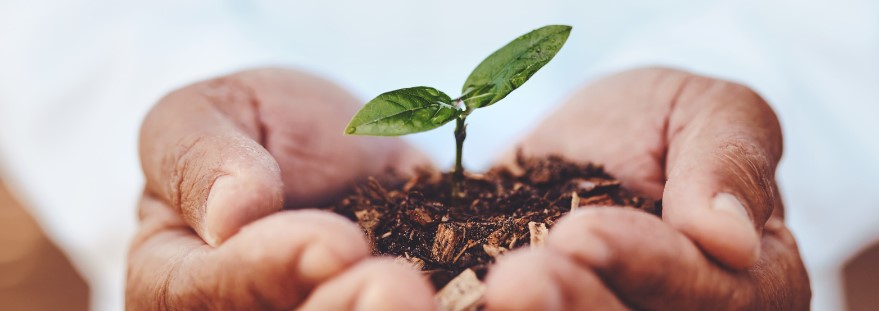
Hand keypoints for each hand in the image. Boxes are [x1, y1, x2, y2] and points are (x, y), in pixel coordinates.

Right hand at [127, 68, 434, 309]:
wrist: (332, 144)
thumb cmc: (252, 126)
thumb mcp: (206, 114)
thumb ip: (200, 159)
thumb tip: (230, 216)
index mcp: (177, 282)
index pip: (206, 293)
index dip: (270, 272)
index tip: (336, 244)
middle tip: (394, 288)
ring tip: (442, 297)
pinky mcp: (387, 307)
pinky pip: (416, 310)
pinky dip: (461, 306)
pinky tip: (500, 292)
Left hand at [484, 68, 809, 308]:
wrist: (592, 143)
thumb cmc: (665, 122)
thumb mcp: (714, 113)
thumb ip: (729, 163)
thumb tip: (729, 238)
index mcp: (749, 286)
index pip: (710, 294)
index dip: (647, 268)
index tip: (582, 232)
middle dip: (576, 308)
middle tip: (520, 278)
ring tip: (493, 292)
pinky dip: (487, 310)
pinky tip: (460, 300)